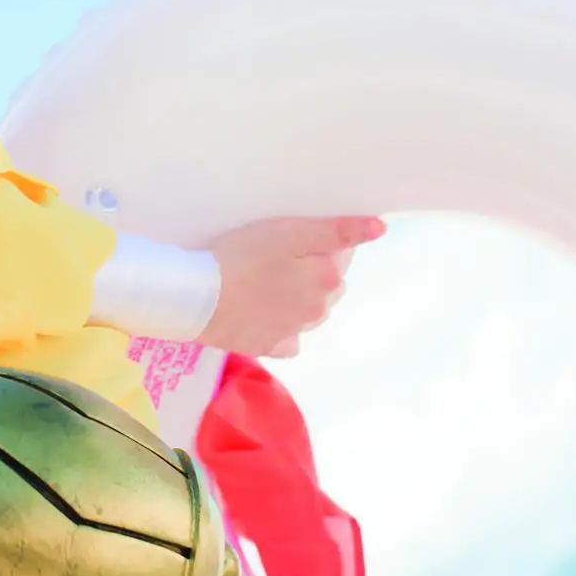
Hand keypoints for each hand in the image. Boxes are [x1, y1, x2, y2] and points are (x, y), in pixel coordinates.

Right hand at [202, 215, 385, 357]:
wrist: (196, 298)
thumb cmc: (242, 256)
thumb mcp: (289, 232)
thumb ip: (336, 232)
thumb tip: (379, 228)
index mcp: (327, 280)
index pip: (339, 257)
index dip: (319, 244)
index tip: (293, 237)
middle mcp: (318, 311)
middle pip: (326, 286)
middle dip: (312, 272)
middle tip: (277, 256)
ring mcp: (293, 332)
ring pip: (308, 312)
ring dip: (297, 298)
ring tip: (266, 282)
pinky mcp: (267, 346)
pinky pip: (285, 337)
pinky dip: (280, 327)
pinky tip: (262, 313)